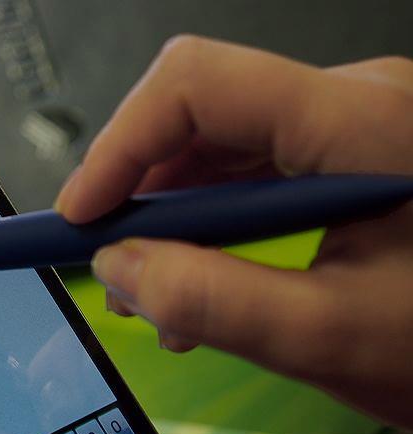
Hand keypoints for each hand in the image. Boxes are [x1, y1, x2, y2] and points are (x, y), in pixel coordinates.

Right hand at [54, 35, 412, 427]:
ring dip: (173, 218)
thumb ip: (213, 302)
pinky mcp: (355, 149)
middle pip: (202, 113)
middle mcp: (357, 98)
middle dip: (141, 195)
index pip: (197, 83)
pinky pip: (256, 166)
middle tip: (116, 275)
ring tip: (162, 302)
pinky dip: (214, 222)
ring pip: (221, 144)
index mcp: (362, 121)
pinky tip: (208, 283)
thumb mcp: (333, 340)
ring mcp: (358, 120)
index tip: (81, 219)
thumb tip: (116, 268)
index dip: (120, 144)